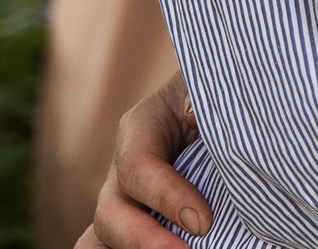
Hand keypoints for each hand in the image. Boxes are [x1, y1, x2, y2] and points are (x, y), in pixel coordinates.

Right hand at [76, 71, 210, 248]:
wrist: (220, 102)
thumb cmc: (217, 91)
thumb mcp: (211, 85)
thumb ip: (203, 98)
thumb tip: (194, 117)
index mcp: (141, 127)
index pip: (137, 168)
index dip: (166, 197)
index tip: (203, 221)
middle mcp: (124, 170)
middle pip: (109, 214)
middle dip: (144, 240)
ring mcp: (126, 202)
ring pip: (96, 240)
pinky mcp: (138, 224)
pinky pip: (113, 247)